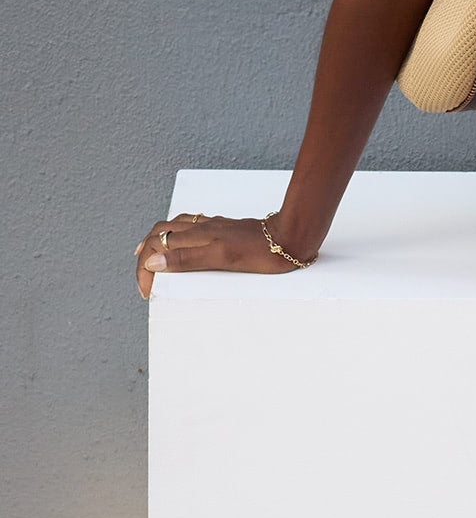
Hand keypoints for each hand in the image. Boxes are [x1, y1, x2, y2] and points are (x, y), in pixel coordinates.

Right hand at [134, 212, 309, 298]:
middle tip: (142, 277)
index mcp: (197, 235)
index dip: (145, 270)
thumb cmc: (262, 251)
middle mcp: (201, 227)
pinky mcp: (224, 228)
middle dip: (144, 254)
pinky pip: (190, 227)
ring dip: (156, 241)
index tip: (147, 291)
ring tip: (147, 255)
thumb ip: (188, 259)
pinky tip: (181, 242)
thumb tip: (152, 262)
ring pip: (173, 228)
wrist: (291, 237)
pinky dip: (175, 235)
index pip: (156, 247)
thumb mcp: (223, 258)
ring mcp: (212, 226)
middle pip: (159, 235)